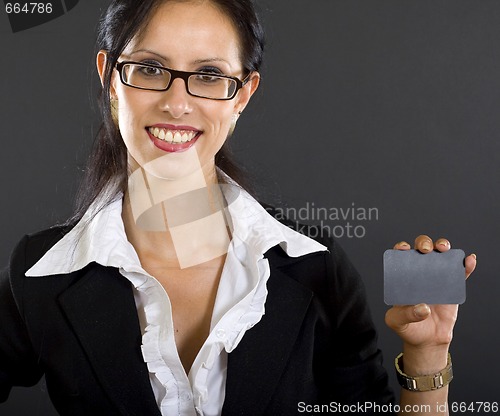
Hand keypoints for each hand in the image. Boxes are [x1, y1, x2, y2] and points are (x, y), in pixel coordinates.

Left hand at [385, 235, 475, 371]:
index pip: (400, 257)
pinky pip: (460, 273)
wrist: (427, 340)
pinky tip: (470, 260)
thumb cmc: (408, 328)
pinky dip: (466, 265)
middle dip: (424, 243)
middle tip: (425, 250)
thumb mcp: (397, 322)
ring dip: (443, 246)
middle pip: (421, 250)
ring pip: (440, 255)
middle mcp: (418, 273)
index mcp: (401, 277)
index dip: (401, 248)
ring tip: (444, 248)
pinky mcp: (452, 287)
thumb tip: (424, 308)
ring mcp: (436, 278)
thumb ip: (405, 314)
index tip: (404, 249)